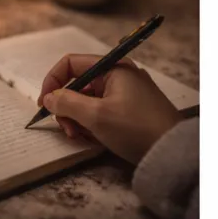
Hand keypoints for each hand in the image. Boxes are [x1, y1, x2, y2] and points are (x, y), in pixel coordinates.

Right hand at [37, 53, 181, 164]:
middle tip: (65, 128)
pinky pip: (101, 110)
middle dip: (65, 106)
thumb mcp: (95, 115)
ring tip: (79, 136)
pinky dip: (91, 122)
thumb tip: (49, 99)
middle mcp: (119, 75)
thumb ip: (66, 103)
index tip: (45, 104)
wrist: (173, 154)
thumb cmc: (135, 128)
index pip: (70, 64)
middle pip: (78, 84)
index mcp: (113, 67)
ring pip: (88, 99)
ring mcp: (126, 93)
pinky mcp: (131, 110)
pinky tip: (93, 138)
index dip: (52, 82)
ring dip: (77, 117)